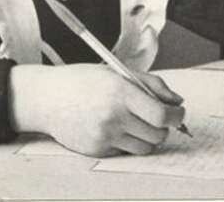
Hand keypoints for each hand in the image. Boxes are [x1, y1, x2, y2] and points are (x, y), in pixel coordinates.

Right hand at [9, 64, 184, 156]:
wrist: (46, 97)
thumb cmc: (81, 81)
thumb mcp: (115, 72)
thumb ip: (151, 84)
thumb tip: (176, 102)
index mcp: (120, 91)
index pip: (161, 115)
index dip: (176, 117)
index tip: (177, 114)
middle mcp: (113, 115)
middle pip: (158, 134)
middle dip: (163, 128)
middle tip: (157, 119)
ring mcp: (104, 134)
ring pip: (144, 147)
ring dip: (147, 138)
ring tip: (135, 124)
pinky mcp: (97, 149)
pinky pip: (125, 151)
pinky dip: (126, 142)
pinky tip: (112, 127)